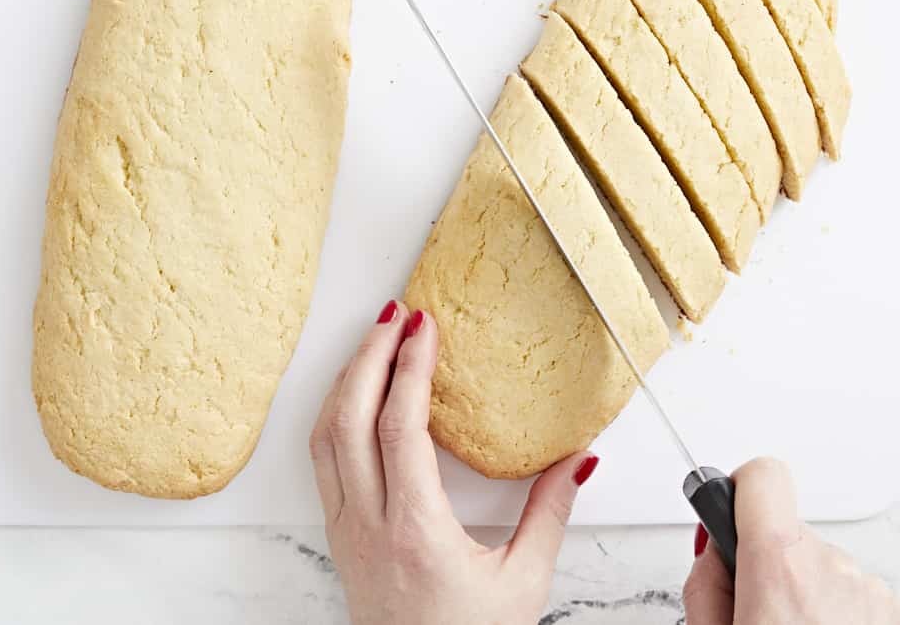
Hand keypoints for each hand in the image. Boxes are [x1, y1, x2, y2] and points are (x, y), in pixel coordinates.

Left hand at [308, 300, 597, 624]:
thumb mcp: (523, 583)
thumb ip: (549, 515)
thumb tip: (577, 460)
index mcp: (416, 532)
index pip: (399, 430)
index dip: (408, 369)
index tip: (424, 329)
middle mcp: (368, 525)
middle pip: (349, 420)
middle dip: (369, 356)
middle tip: (396, 315)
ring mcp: (345, 529)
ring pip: (325, 437)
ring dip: (346, 380)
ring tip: (374, 341)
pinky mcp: (339, 535)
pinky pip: (322, 460)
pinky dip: (334, 413)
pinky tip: (354, 394)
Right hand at [683, 457, 899, 623]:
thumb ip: (704, 583)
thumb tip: (713, 554)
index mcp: (779, 565)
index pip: (764, 476)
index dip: (742, 486)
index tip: (732, 507)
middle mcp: (832, 567)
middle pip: (789, 534)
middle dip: (771, 565)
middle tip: (759, 614)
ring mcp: (872, 591)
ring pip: (825, 567)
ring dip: (809, 595)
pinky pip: (858, 593)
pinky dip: (843, 614)